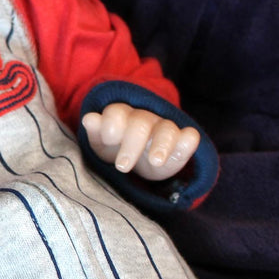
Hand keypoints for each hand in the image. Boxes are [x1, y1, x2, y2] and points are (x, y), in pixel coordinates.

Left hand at [80, 102, 198, 181]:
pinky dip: (188, 140)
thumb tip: (88, 118)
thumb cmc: (115, 147)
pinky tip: (186, 144)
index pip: (117, 112)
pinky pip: (190, 136)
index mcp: (121, 115)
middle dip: (132, 144)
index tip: (109, 140)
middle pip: (141, 123)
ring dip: (162, 144)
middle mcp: (144, 119)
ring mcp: (164, 129)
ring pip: (167, 129)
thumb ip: (95, 130)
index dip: (112, 124)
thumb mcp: (101, 142)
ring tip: (155, 161)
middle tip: (122, 167)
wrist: (136, 159)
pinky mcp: (181, 142)